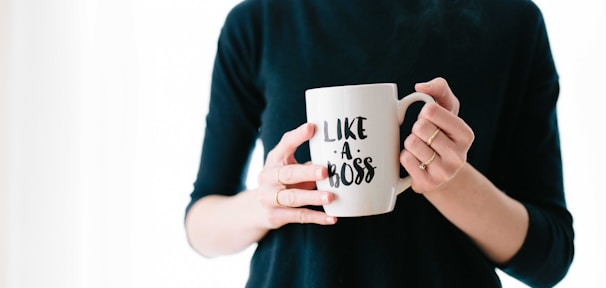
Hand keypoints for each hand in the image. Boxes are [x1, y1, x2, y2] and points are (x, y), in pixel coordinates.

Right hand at [254, 123, 336, 228]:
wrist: (256, 210)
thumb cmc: (282, 182)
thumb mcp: (289, 167)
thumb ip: (308, 162)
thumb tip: (338, 156)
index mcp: (274, 160)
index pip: (285, 145)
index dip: (298, 136)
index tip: (312, 127)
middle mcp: (268, 177)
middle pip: (288, 174)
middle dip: (307, 172)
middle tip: (325, 171)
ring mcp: (269, 198)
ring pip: (292, 198)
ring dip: (312, 197)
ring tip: (330, 197)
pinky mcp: (275, 216)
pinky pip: (298, 216)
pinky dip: (316, 217)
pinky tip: (332, 218)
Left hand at [400, 77, 474, 193]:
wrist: (442, 173)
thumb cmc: (442, 134)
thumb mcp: (447, 110)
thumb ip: (439, 89)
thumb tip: (420, 87)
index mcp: (465, 134)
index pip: (430, 111)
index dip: (424, 113)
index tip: (430, 120)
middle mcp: (459, 155)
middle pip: (420, 127)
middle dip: (417, 128)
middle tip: (424, 136)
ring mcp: (444, 172)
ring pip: (411, 143)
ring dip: (410, 143)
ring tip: (420, 149)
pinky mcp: (428, 184)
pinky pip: (405, 159)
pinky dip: (405, 156)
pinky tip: (415, 161)